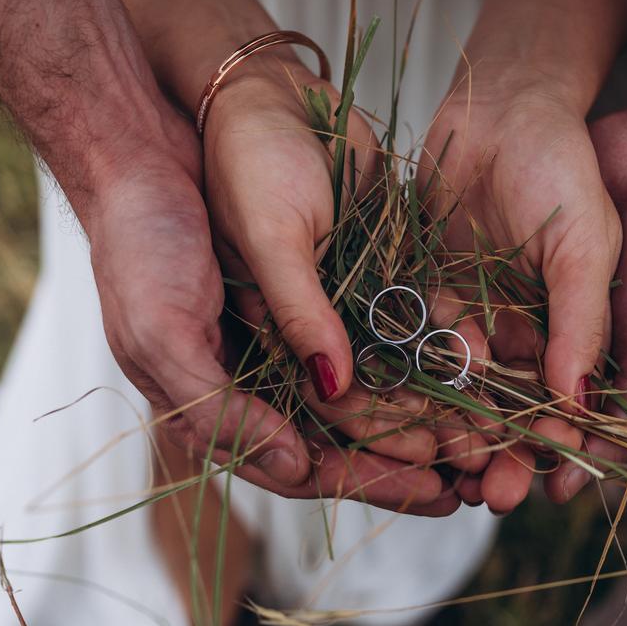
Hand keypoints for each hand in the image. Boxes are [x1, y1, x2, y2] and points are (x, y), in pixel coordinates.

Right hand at [89, 100, 455, 515]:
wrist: (159, 140)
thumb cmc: (144, 240)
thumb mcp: (168, 329)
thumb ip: (226, 401)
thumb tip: (305, 449)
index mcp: (226, 400)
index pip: (302, 460)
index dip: (364, 477)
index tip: (425, 485)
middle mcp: (272, 371)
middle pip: (351, 432)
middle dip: (410, 452)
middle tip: (470, 467)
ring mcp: (306, 325)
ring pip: (379, 382)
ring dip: (430, 405)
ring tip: (482, 424)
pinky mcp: (335, 279)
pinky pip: (391, 322)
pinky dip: (431, 339)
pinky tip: (473, 352)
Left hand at [421, 70, 621, 512]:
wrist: (511, 104)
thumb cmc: (569, 172)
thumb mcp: (588, 247)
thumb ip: (584, 324)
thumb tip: (576, 404)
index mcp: (574, 330)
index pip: (566, 407)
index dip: (554, 447)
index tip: (536, 484)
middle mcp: (525, 331)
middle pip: (510, 408)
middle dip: (498, 449)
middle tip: (482, 489)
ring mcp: (476, 310)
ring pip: (461, 383)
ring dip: (451, 423)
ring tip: (437, 462)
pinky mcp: (430, 285)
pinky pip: (419, 337)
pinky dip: (411, 369)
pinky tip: (399, 400)